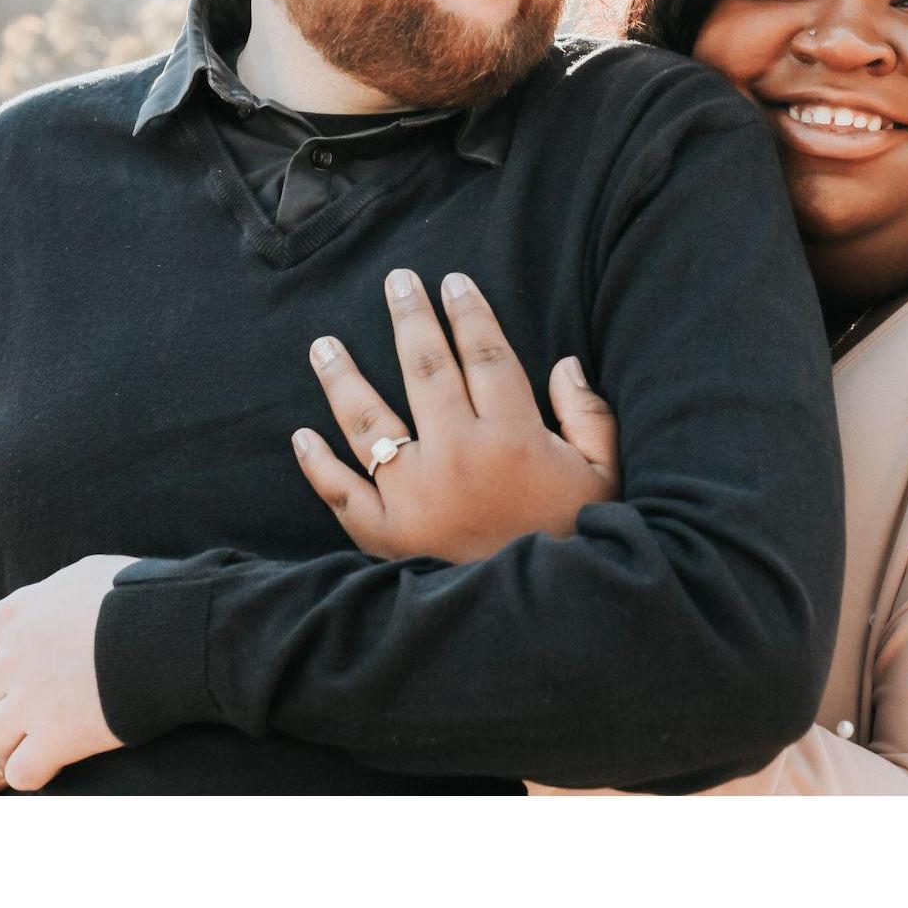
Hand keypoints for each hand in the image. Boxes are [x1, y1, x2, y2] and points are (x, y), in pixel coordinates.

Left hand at [0, 555, 136, 790]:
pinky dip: (34, 770)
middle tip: (38, 707)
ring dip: (12, 741)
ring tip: (44, 737)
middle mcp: (16, 657)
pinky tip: (58, 759)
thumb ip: (53, 597)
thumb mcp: (90, 575)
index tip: (24, 668)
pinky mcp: (58, 739)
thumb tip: (46, 607)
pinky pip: (19, 772)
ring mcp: (33, 701)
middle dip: (2, 704)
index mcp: (22, 613)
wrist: (182, 630)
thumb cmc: (147, 595)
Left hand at [294, 268, 620, 562]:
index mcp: (513, 436)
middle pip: (425, 370)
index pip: (487, 355)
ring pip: (368, 420)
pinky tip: (302, 435)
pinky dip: (317, 464)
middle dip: (410, 319)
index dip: (470, 313)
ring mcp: (413, 494)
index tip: (453, 282)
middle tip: (396, 281)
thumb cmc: (575, 544)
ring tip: (323, 345)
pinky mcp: (383, 535)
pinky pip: (341, 492)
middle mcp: (456, 454)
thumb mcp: (605, 479)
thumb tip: (566, 363)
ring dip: (343, 377)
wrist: (537, 626)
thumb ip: (590, 417)